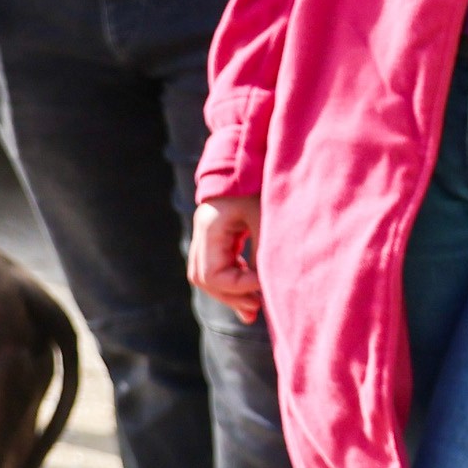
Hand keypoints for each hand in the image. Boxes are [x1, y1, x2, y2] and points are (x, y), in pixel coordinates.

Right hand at [190, 196, 264, 320]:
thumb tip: (263, 285)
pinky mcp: (216, 236)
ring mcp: (206, 235)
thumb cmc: (258, 184)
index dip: (239, 285)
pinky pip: (217, 267)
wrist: (248, 159)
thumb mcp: (264, 215)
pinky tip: (251, 296)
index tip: (265, 284)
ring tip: (254, 308)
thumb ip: (262, 249)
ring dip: (229, 293)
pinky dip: (232, 282)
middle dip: (230, 295)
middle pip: (203, 278)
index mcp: (210, 227)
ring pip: (207, 276)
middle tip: (258, 308)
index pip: (213, 274)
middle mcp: (202, 233)